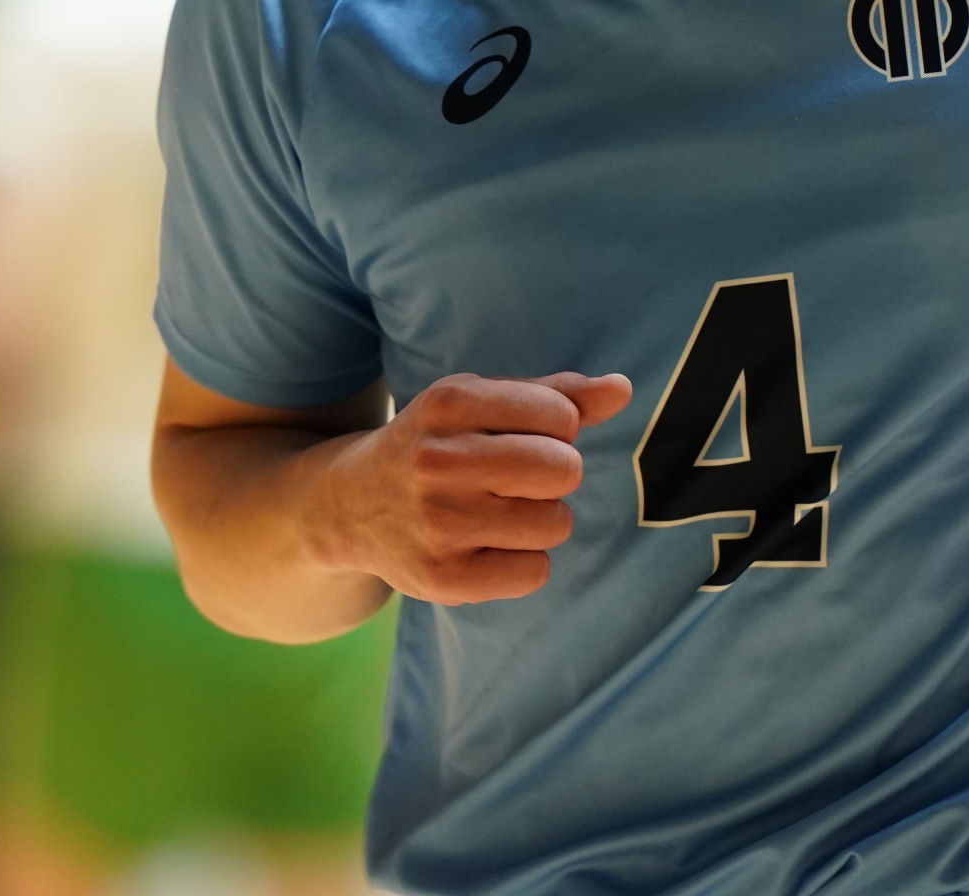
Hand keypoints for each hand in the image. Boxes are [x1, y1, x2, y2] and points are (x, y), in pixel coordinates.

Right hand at [312, 371, 631, 606]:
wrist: (345, 507)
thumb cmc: (435, 444)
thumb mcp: (479, 403)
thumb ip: (555, 393)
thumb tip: (622, 389)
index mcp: (450, 403)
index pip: (562, 417)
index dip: (556, 429)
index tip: (520, 436)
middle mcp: (438, 461)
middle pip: (564, 471)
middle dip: (554, 475)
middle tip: (515, 479)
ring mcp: (437, 524)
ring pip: (556, 524)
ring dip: (541, 520)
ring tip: (496, 512)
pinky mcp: (441, 579)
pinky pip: (536, 572)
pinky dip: (524, 561)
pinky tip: (486, 546)